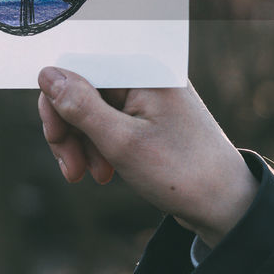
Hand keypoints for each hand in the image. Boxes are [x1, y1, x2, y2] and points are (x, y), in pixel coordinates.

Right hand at [37, 66, 258, 247]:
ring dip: (82, 143)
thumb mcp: (121, 141)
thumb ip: (80, 106)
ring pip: (91, 109)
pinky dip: (98, 146)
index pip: (79, 67)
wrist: (226, 206)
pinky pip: (108, 122)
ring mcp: (148, 97)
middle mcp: (146, 75)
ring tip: (91, 176)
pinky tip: (103, 172)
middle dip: (69, 129)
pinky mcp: (148, 118)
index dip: (57, 102)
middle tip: (71, 169)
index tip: (55, 139)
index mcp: (144, 69)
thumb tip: (47, 73)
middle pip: (82, 89)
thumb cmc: (180, 172)